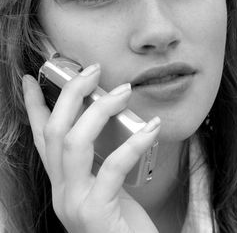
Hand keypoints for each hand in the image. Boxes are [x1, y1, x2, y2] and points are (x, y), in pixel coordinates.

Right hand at [22, 64, 159, 232]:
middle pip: (54, 131)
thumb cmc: (123, 220)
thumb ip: (99, 157)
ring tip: (124, 91)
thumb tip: (113, 119)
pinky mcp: (95, 213)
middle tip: (92, 70)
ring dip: (100, 110)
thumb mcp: (104, 184)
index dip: (34, 105)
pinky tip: (153, 127)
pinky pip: (112, 167)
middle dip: (70, 94)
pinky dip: (134, 143)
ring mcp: (74, 203)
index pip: (41, 136)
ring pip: (74, 143)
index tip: (31, 79)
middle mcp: (61, 190)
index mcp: (63, 180)